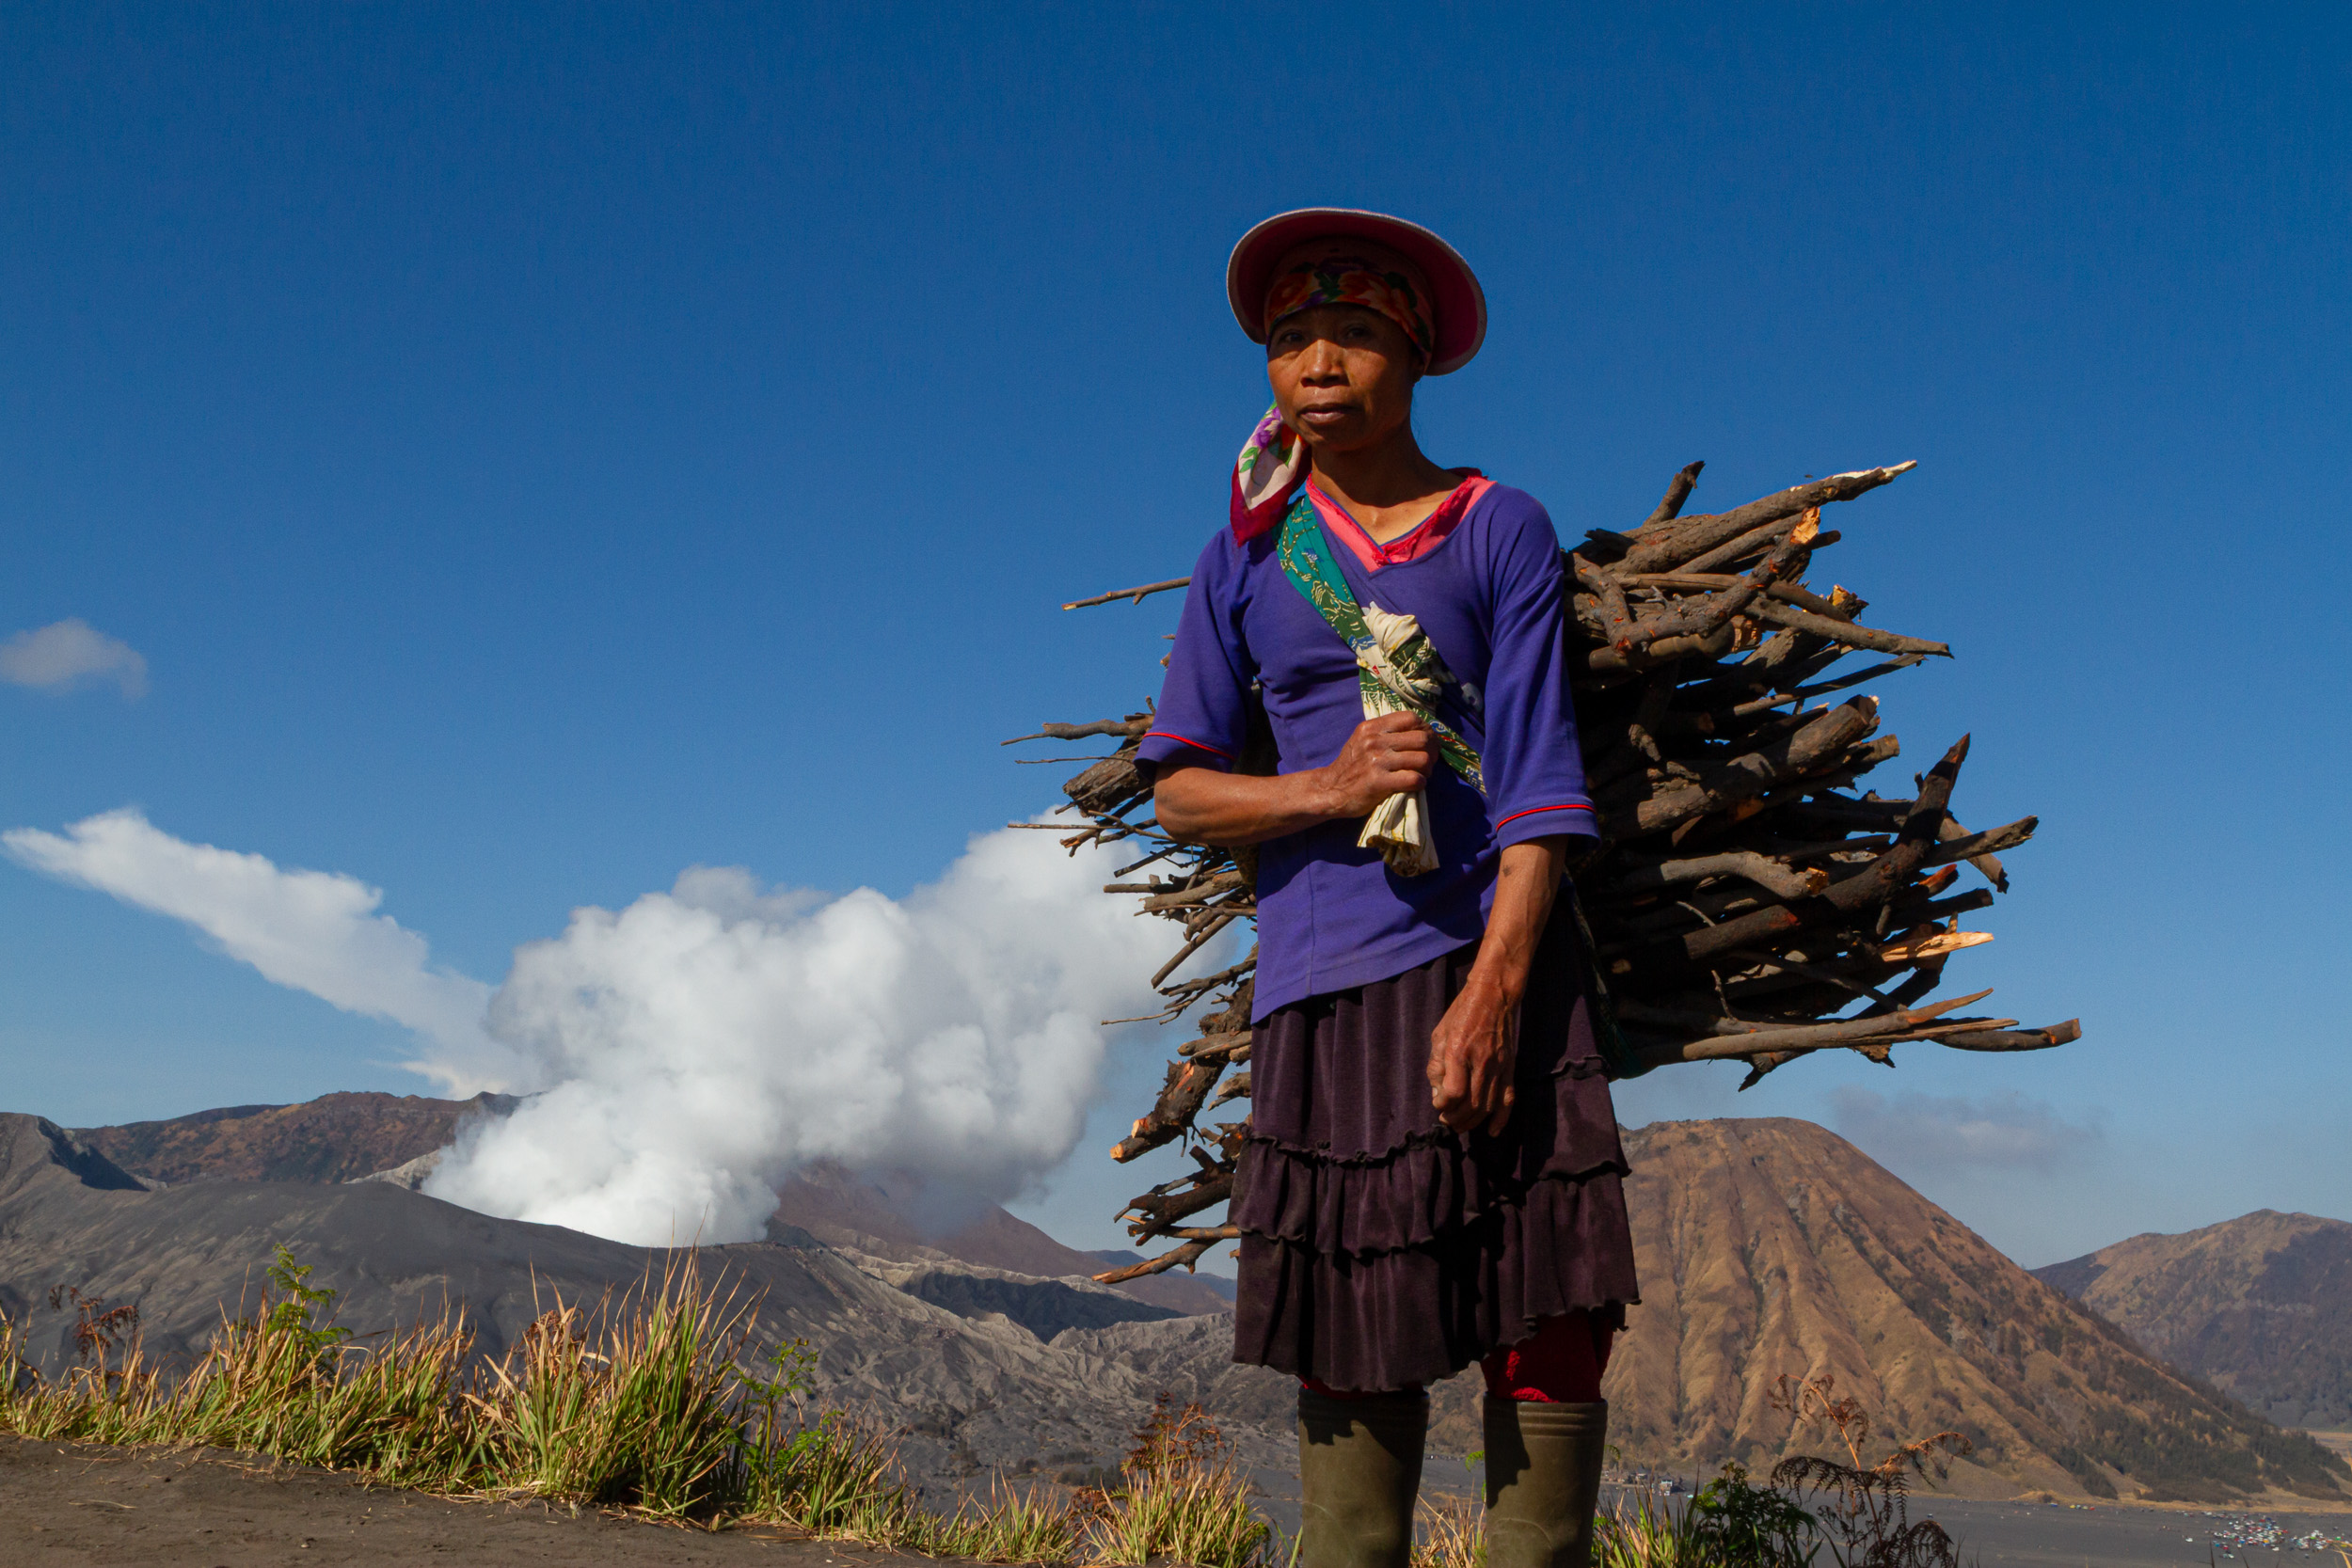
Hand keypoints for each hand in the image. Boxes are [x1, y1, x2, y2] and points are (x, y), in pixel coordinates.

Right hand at [1312, 712, 1430, 817]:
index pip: (1411, 718)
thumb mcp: (1363, 740)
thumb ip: (1386, 732)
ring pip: (1422, 759)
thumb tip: (1421, 730)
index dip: (1426, 730)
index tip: (1427, 742)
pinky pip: (1414, 778)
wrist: (1330, 790)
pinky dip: (1420, 782)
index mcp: (1371, 727)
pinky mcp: (1378, 782)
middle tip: (1429, 762)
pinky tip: (1415, 784)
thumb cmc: (1352, 766)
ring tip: (1422, 774)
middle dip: (1432, 751)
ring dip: (1427, 769)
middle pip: (1421, 739)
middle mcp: (1374, 741)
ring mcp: (1376, 761)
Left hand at [1427, 972, 1517, 1136]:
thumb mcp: (1440, 1034)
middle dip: (1456, 1119)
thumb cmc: (1461, 1013)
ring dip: (1472, 1121)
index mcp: (1459, 1052)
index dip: (1443, 1105)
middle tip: (1446, 1121)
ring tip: (1460, 1125)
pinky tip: (1491, 1131)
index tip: (1438, 1104)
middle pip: (1471, 1104)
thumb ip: (1436, 1065)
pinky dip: (1501, 1119)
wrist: (1494, 996)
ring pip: (1488, 1106)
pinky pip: (1508, 1099)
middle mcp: (1481, 1062)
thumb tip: (1438, 1094)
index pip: (1453, 1093)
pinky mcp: (1510, 1068)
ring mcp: (1499, 1066)